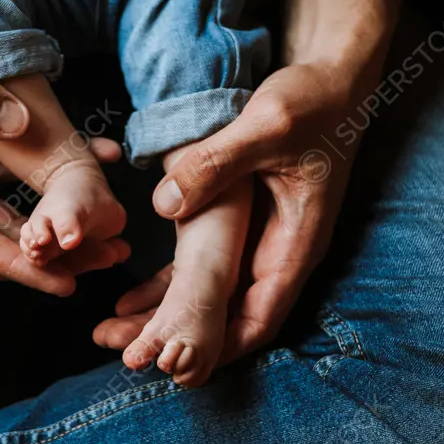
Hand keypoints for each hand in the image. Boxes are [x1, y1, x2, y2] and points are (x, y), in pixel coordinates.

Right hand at [0, 14, 126, 295]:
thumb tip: (21, 125)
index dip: (18, 263)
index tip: (64, 281)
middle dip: (50, 254)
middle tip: (108, 259)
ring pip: (8, 218)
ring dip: (56, 223)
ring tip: (112, 231)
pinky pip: (11, 180)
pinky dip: (48, 180)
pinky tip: (92, 169)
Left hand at [139, 62, 369, 361]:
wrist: (330, 74)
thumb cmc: (311, 100)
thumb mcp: (265, 127)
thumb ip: (217, 163)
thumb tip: (165, 204)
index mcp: (295, 242)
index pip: (259, 316)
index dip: (218, 347)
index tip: (175, 369)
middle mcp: (279, 250)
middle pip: (226, 315)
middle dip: (179, 339)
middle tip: (124, 355)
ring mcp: (260, 239)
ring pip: (210, 295)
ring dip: (166, 315)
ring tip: (113, 332)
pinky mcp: (243, 222)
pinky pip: (204, 266)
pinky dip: (169, 283)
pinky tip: (130, 296)